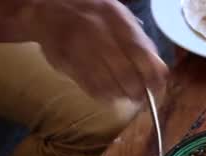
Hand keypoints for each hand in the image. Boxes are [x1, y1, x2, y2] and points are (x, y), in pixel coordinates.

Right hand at [24, 0, 167, 101]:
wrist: (47, 8)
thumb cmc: (92, 14)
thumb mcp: (119, 18)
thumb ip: (139, 41)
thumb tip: (158, 70)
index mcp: (116, 18)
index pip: (142, 54)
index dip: (152, 77)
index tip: (156, 87)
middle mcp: (97, 31)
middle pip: (125, 73)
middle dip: (137, 91)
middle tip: (140, 97)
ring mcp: (79, 47)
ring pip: (107, 83)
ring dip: (121, 95)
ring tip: (126, 96)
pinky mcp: (65, 61)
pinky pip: (89, 86)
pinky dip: (103, 96)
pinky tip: (109, 96)